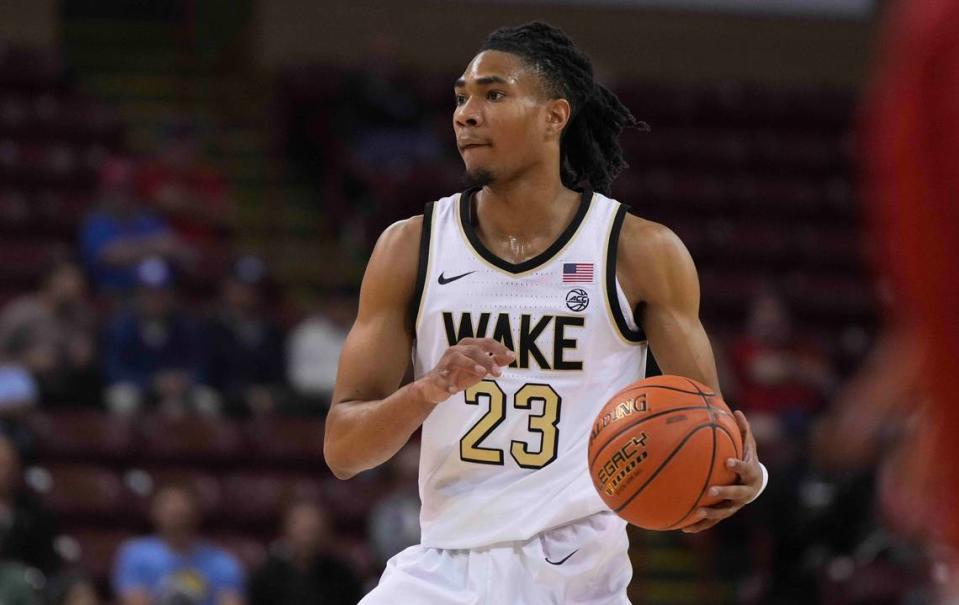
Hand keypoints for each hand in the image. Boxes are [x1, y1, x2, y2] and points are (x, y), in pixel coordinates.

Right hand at [415, 338, 514, 404]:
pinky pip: (442, 379)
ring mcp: (445, 363)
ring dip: (470, 365)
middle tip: (499, 373)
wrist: (434, 387)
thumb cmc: (459, 374)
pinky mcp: (437, 377)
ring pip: (457, 359)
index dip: (499, 348)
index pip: (486, 342)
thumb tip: (512, 356)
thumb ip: (495, 362)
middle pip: (473, 350)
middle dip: (487, 360)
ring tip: (482, 373)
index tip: (511, 356)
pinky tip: (454, 390)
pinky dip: (448, 384)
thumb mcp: (480, 368)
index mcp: (467, 346)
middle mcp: (456, 351)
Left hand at [682, 410, 762, 532]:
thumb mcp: (748, 443)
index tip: (728, 461)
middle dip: (724, 492)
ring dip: (711, 513)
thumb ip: (743, 429)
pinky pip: (712, 520)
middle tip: (710, 491)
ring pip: (723, 511)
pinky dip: (699, 524)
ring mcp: (735, 504)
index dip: (738, 466)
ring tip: (696, 512)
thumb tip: (736, 410)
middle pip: (735, 494)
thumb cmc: (747, 458)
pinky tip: (683, 527)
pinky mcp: (725, 512)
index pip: (746, 468)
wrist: (755, 483)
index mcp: (750, 473)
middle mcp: (744, 492)